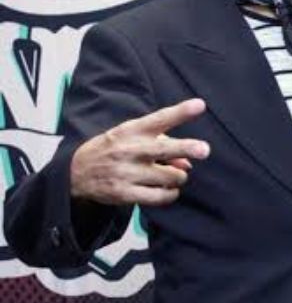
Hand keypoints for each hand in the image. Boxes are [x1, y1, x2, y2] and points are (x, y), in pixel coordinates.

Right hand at [70, 99, 209, 205]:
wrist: (76, 171)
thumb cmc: (115, 149)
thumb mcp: (133, 137)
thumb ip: (164, 144)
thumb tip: (188, 163)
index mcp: (132, 130)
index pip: (160, 119)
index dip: (181, 112)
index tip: (200, 105)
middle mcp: (130, 150)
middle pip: (165, 149)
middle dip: (187, 148)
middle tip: (205, 150)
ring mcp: (126, 173)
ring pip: (170, 176)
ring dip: (178, 177)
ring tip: (172, 175)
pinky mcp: (124, 193)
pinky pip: (160, 197)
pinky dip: (170, 194)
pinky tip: (168, 190)